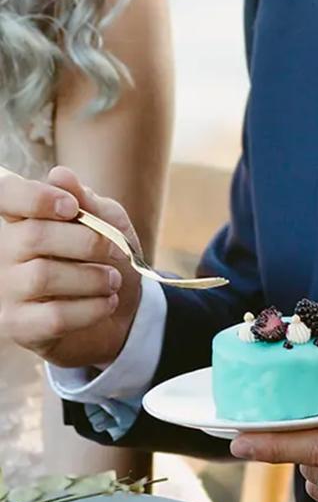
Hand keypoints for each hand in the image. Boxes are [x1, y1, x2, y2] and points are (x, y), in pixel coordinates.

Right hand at [0, 166, 141, 367]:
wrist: (121, 315)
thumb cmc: (107, 261)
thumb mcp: (109, 224)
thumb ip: (88, 201)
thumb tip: (61, 175)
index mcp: (20, 220)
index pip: (5, 195)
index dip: (35, 197)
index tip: (72, 208)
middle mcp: (1, 252)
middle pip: (33, 236)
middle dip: (86, 242)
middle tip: (115, 252)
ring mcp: (4, 291)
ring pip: (42, 277)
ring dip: (92, 278)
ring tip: (112, 281)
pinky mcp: (18, 327)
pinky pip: (53, 316)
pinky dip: (91, 308)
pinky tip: (107, 303)